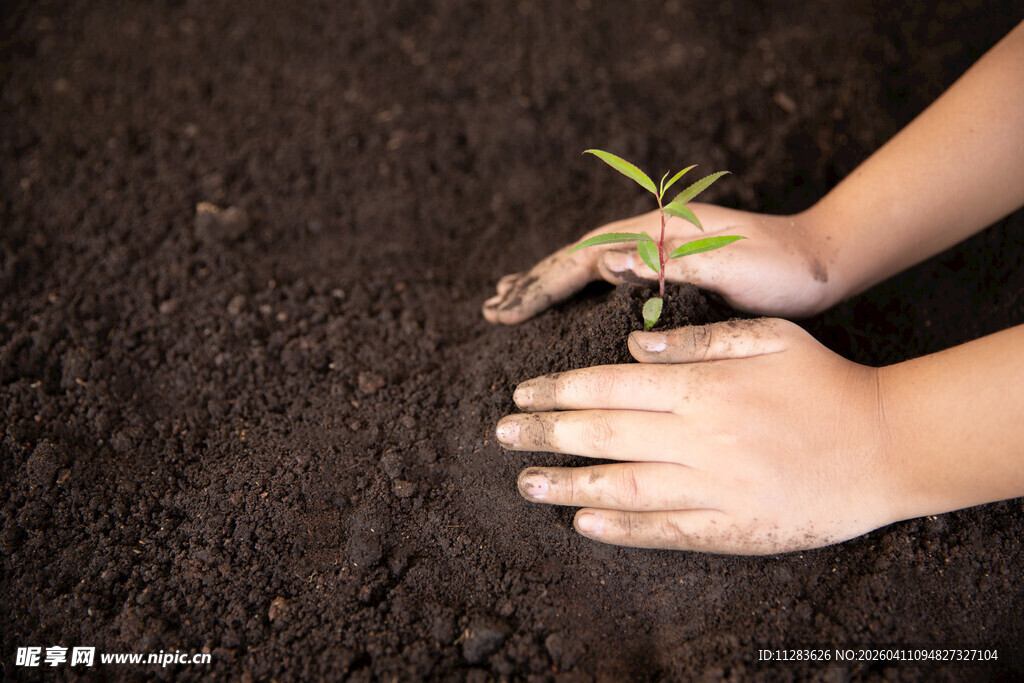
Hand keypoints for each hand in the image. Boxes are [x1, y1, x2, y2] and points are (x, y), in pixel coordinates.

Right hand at [482, 205, 836, 323]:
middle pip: (577, 258)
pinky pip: (611, 277)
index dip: (542, 285)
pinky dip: (581, 287)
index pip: (583, 258)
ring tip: (513, 298)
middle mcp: (651, 236)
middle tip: (492, 307)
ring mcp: (658, 249)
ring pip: (589, 265)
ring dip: (550, 283)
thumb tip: (604, 258)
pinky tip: (571, 297)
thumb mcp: (729, 264)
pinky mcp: (670, 266)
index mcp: (658, 233)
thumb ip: (669, 261)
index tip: (506, 308)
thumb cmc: (781, 270)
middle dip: (534, 283)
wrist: (822, 262)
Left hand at [494, 318, 900, 553]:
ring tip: (526, 482)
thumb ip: (700, 340)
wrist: (886, 446)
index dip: (560, 390)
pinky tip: (583, 524)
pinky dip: (621, 529)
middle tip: (503, 434)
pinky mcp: (732, 527)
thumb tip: (633, 344)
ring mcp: (714, 487)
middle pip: (605, 433)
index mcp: (704, 387)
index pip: (611, 386)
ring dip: (568, 485)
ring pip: (623, 484)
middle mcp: (700, 437)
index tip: (523, 392)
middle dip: (546, 433)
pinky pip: (664, 530)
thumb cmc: (826, 383)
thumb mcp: (769, 337)